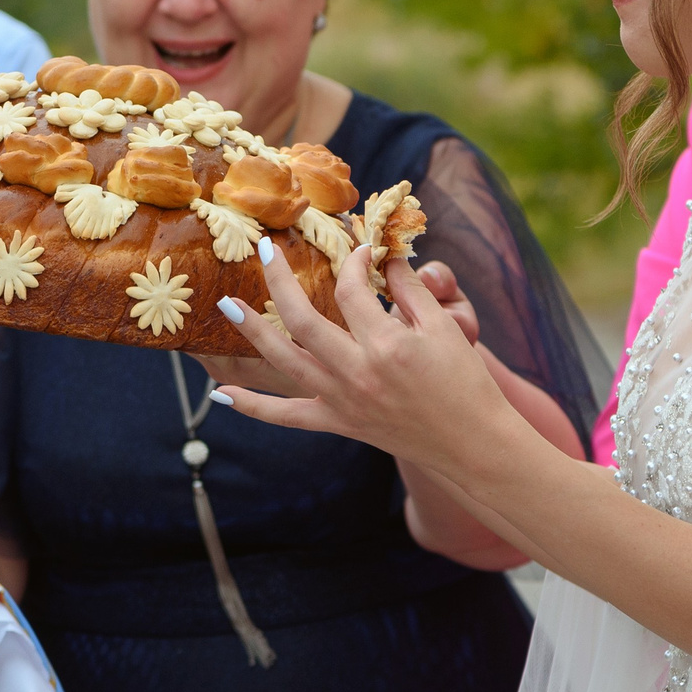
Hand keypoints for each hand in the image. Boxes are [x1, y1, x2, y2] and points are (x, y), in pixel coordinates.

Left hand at [212, 239, 512, 474]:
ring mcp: (342, 401)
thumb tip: (381, 256)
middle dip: (279, 278)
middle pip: (302, 318)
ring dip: (251, 332)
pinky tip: (220, 395)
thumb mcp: (443, 327)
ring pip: (282, 362)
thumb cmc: (464, 382)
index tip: (359, 250)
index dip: (353, 261)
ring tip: (226, 304)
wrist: (471, 443)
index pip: (352, 289)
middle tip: (264, 248)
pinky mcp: (338, 423)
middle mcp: (356, 372)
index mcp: (386, 344)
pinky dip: (251, 407)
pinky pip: (285, 417)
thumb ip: (409, 288)